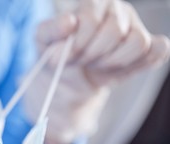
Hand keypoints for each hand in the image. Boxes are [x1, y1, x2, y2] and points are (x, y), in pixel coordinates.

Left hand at [25, 0, 169, 143]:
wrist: (69, 78)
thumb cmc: (58, 54)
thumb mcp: (44, 42)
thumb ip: (51, 31)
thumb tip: (69, 23)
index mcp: (92, 5)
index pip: (91, 22)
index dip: (78, 45)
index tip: (68, 57)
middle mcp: (118, 12)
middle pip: (114, 33)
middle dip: (93, 55)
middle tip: (82, 61)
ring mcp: (135, 28)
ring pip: (138, 43)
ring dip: (113, 61)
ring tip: (97, 64)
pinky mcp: (147, 48)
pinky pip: (158, 51)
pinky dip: (141, 63)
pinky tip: (119, 68)